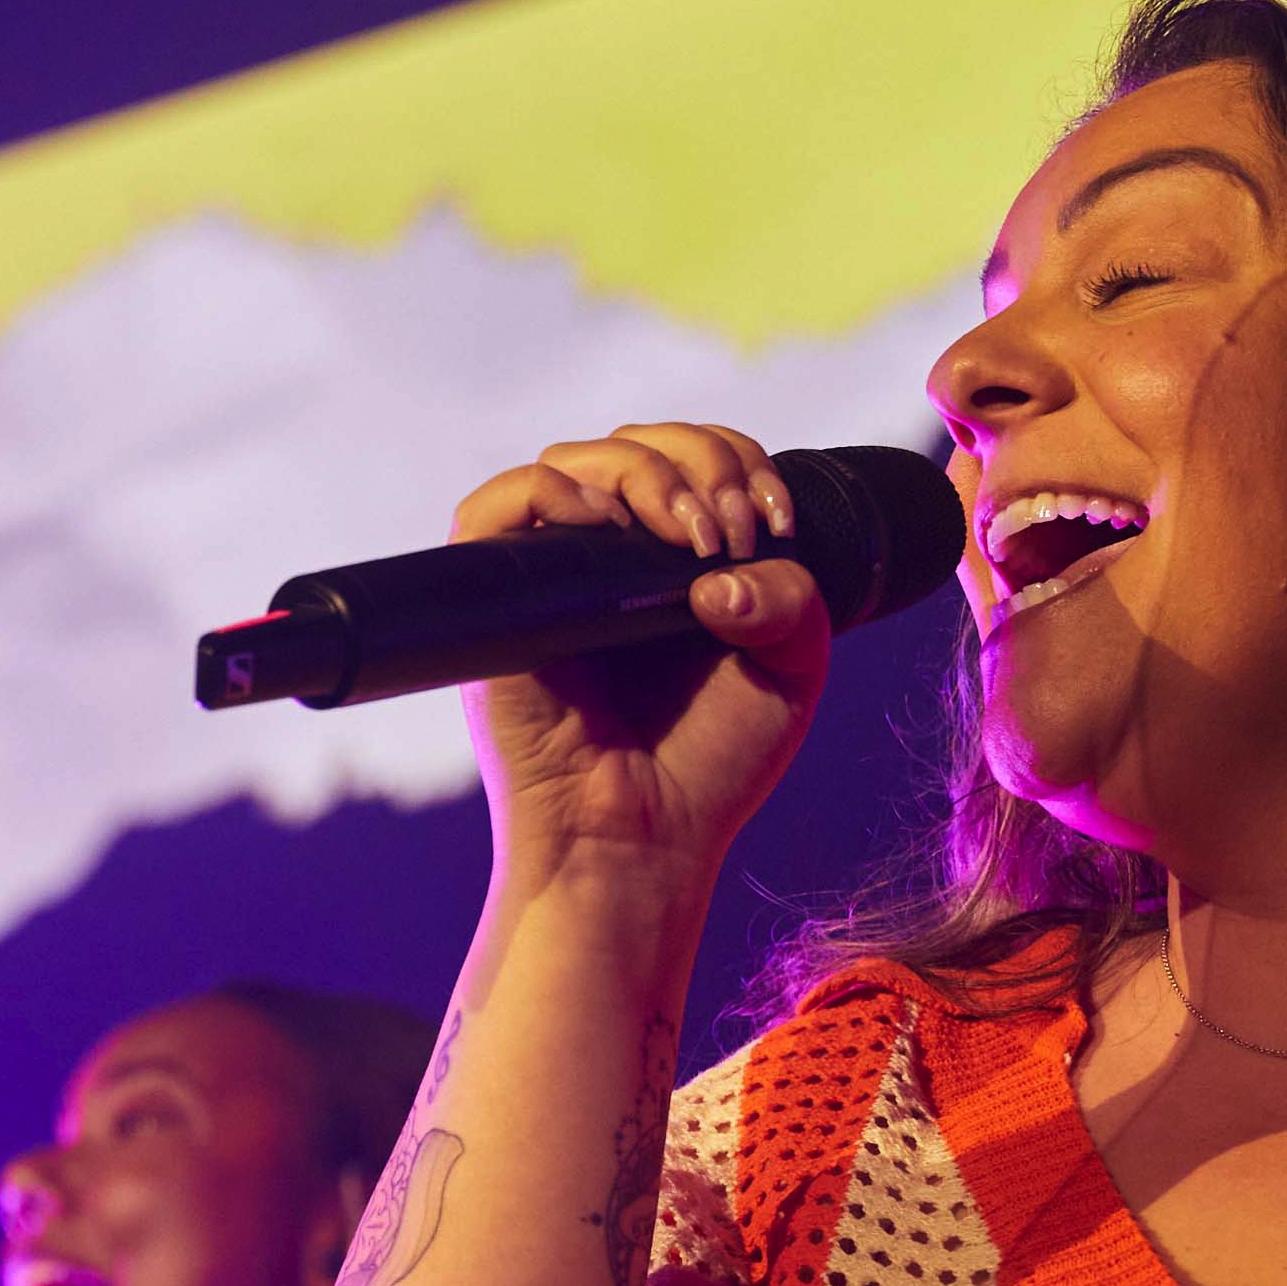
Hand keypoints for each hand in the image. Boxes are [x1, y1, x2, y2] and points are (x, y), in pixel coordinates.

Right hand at [451, 422, 830, 902]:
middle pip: (636, 442)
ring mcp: (548, 575)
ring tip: (695, 537)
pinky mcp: (497, 604)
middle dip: (703, 463)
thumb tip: (718, 566)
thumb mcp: (789, 670)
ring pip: (574, 461)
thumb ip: (794, 596)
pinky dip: (553, 493)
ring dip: (647, 474)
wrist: (643, 843)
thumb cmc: (708, 765)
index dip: (739, 461)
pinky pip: (492, 509)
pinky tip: (612, 524)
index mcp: (670, 560)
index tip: (776, 523)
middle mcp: (604, 555)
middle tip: (733, 533)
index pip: (693, 455)